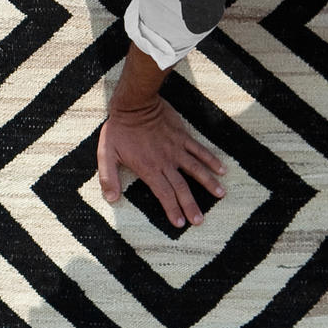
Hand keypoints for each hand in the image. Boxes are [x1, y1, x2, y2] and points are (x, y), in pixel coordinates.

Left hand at [97, 93, 227, 228]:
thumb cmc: (118, 130)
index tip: (180, 223)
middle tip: (200, 221)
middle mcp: (166, 162)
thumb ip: (109, 178)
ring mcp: (176, 149)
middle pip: (181, 188)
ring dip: (208, 183)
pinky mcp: (182, 136)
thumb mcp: (106, 154)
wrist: (134, 104)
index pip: (163, 194)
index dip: (172, 210)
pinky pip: (200, 150)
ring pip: (196, 169)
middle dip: (191, 206)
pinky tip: (222, 169)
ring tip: (220, 195)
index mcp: (149, 168)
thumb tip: (111, 199)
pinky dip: (211, 159)